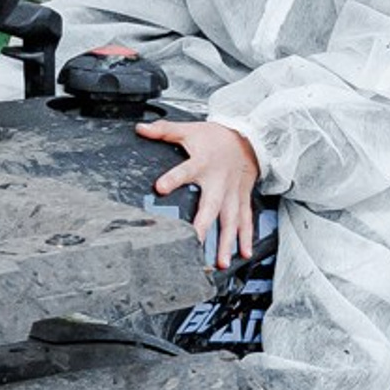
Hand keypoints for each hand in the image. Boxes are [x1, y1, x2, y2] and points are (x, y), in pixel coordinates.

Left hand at [139, 117, 260, 269]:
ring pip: (231, 219)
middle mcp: (219, 181)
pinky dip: (245, 237)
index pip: (186, 170)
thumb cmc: (216, 137)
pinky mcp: (242, 199)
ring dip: (227, 241)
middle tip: (195, 241)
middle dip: (204, 224)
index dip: (173, 178)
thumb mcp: (190, 130)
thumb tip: (141, 129)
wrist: (249, 138)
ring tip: (220, 261)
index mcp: (203, 163)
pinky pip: (245, 220)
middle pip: (211, 205)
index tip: (160, 188)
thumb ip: (165, 131)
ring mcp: (232, 193)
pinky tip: (243, 253)